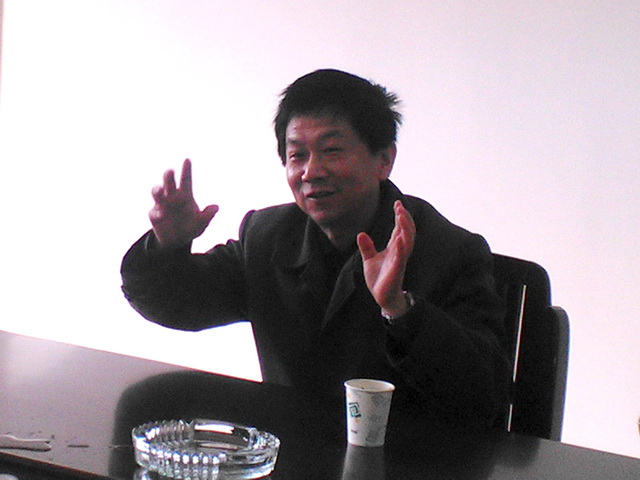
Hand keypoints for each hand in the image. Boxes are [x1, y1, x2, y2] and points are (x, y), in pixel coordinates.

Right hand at [149, 159, 218, 249]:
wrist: (177, 241)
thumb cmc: (190, 228)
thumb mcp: (201, 224)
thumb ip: (207, 216)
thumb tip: (216, 207)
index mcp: (185, 195)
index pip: (186, 180)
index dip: (186, 170)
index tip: (187, 160)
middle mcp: (172, 196)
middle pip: (168, 182)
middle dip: (168, 176)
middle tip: (171, 171)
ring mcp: (162, 204)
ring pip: (156, 192)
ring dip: (157, 189)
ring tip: (160, 190)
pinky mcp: (154, 215)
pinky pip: (154, 212)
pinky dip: (157, 213)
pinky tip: (161, 216)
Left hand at [357, 200, 415, 317]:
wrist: (381, 297)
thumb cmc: (379, 278)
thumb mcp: (369, 260)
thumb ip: (366, 247)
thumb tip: (361, 234)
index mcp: (394, 248)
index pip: (399, 228)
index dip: (400, 216)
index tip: (397, 203)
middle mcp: (399, 251)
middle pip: (407, 231)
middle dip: (405, 218)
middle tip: (400, 206)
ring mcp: (399, 260)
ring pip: (407, 242)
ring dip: (405, 228)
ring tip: (401, 216)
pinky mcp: (397, 270)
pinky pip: (401, 257)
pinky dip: (400, 247)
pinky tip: (398, 238)